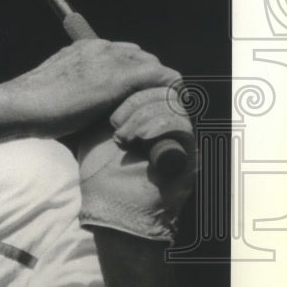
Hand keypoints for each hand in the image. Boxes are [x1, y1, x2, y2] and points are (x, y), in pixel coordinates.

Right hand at [3, 39, 182, 139]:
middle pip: (141, 58)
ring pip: (153, 65)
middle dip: (148, 79)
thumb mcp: (60, 87)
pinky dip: (169, 89)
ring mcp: (111, 59)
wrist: (20, 105)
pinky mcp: (120, 77)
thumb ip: (78, 87)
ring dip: (157, 85)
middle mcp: (99, 47)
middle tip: (148, 104)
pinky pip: (160, 76)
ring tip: (159, 108)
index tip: (134, 95)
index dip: (133, 75)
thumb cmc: (33, 105)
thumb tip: (88, 105)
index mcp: (84, 48)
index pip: (123, 55)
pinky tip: (169, 105)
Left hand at [76, 84, 197, 242]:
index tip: (109, 104)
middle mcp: (167, 122)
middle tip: (114, 122)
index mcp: (148, 114)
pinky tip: (138, 137)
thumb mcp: (97, 130)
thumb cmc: (100, 171)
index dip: (131, 87)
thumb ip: (108, 105)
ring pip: (172, 104)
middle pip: (163, 89)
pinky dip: (158, 125)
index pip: (150, 83)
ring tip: (122, 136)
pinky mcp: (188, 155)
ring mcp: (180, 138)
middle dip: (135, 101)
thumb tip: (109, 80)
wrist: (109, 206)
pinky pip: (181, 127)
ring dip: (143, 115)